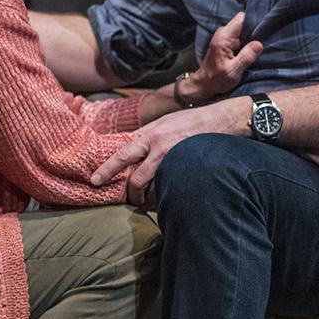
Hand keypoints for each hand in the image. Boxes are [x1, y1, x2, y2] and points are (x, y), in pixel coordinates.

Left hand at [92, 98, 247, 204]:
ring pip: (152, 185)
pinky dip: (166, 192)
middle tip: (127, 200)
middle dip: (129, 192)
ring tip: (148, 200)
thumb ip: (149, 135)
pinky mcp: (186, 166)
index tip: (95, 180)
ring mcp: (172, 157)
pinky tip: (168, 195)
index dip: (108, 168)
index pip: (123, 153)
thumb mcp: (166, 122)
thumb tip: (133, 147)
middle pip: (135, 176)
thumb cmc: (194, 119)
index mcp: (150, 133)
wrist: (223, 118)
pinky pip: (170, 185)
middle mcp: (157, 145)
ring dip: (148, 196)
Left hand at [183, 12, 262, 102]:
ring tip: (257, 48)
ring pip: (242, 29)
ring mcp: (224, 36)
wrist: (204, 84)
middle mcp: (223, 33)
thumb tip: (259, 44)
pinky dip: (247, 41)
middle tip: (262, 42)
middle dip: (254, 29)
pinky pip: (240, 35)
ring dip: (251, 36)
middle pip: (243, 22)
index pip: (242, 18)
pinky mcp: (226, 42)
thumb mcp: (234, 71)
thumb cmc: (216, 80)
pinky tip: (251, 50)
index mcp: (224, 37)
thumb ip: (246, 56)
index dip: (254, 21)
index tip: (264, 29)